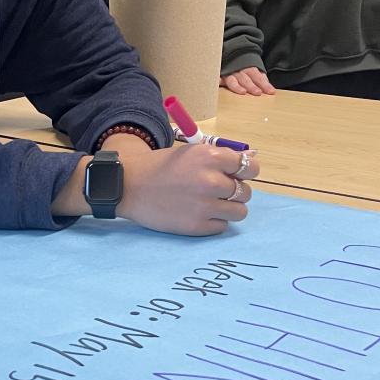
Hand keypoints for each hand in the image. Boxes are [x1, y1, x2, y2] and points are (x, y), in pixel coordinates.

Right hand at [118, 142, 259, 235]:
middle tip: (219, 191)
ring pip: (239, 212)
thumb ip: (220, 158)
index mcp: (210, 157)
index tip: (239, 175)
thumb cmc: (160, 167)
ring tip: (212, 204)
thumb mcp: (191, 152)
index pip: (249, 167)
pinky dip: (215, 221)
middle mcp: (211, 181)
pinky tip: (199, 214)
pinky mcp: (197, 226)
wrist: (129, 186)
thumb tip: (250, 161)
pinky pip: (222, 226)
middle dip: (236, 191)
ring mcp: (205, 206)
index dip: (246, 172)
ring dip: (230, 208)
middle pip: (246, 192)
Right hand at [220, 66, 274, 95]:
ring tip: (243, 92)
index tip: (270, 92)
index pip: (258, 77)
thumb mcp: (255, 68)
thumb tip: (269, 88)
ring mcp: (228, 73)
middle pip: (246, 79)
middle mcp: (239, 71)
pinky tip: (218, 83)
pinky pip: (218, 78)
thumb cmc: (244, 63)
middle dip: (252, 86)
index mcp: (249, 68)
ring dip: (237, 86)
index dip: (264, 84)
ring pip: (233, 81)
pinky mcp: (219, 75)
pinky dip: (217, 80)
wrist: (231, 51)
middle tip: (258, 93)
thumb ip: (260, 77)